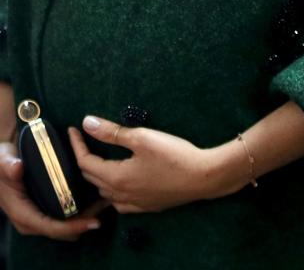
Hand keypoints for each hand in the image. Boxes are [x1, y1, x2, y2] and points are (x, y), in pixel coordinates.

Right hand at [0, 142, 102, 239]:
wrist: (3, 160)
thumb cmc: (3, 160)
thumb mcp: (3, 160)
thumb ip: (8, 165)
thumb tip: (17, 167)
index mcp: (23, 214)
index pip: (50, 227)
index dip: (72, 227)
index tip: (93, 222)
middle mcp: (31, 220)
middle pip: (61, 230)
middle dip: (83, 222)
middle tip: (105, 209)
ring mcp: (39, 216)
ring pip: (64, 225)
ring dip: (83, 217)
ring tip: (105, 203)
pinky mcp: (44, 209)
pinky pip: (64, 216)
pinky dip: (79, 211)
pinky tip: (95, 198)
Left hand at [70, 116, 246, 214]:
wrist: (203, 177)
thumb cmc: (173, 155)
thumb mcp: (142, 138)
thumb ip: (112, 132)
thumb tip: (86, 123)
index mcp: (116, 177)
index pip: (86, 162)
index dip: (77, 145)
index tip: (73, 129)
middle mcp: (120, 195)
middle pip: (92, 178)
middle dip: (84, 159)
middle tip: (84, 140)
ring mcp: (134, 204)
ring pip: (105, 193)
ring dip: (97, 177)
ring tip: (98, 161)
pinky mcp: (147, 206)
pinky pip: (120, 203)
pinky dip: (112, 193)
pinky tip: (119, 185)